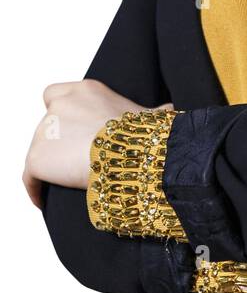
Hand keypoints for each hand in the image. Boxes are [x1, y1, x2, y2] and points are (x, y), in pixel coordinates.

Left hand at [23, 79, 173, 207]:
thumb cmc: (145, 135)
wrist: (131, 154)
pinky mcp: (37, 157)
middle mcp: (60, 106)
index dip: (59, 111)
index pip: (55, 95)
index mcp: (84, 91)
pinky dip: (35, 188)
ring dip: (48, 166)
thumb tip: (172, 110)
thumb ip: (154, 112)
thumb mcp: (151, 117)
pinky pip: (29, 177)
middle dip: (56, 143)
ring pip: (38, 151)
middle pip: (47, 125)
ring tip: (60, 185)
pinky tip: (43, 201)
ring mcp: (46, 131)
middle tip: (71, 163)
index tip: (70, 129)